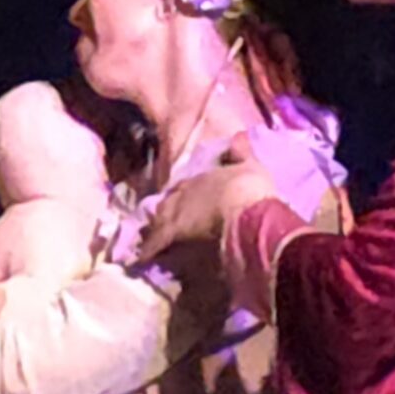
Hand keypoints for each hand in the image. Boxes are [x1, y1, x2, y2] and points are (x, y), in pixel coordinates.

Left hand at [138, 150, 279, 263]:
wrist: (245, 215)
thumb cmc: (251, 190)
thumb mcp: (252, 166)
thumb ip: (242, 152)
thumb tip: (238, 136)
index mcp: (203, 177)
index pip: (186, 184)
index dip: (183, 192)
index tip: (181, 198)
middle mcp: (184, 192)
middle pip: (168, 201)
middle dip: (165, 209)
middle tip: (163, 219)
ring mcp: (175, 213)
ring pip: (159, 219)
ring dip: (155, 227)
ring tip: (151, 237)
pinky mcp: (172, 234)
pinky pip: (155, 242)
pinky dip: (148, 249)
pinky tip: (142, 257)